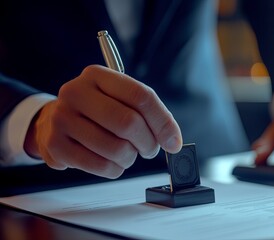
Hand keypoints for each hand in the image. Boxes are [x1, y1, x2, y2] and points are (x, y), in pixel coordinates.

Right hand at [24, 65, 182, 177]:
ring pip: (116, 148)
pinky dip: (115, 169)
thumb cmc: (97, 111)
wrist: (54, 120)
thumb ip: (148, 113)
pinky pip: (100, 166)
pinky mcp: (55, 145)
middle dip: (148, 143)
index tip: (173, 141)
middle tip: (149, 149)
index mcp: (97, 75)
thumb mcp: (119, 99)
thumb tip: (173, 141)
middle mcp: (76, 92)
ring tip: (127, 154)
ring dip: (130, 158)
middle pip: (128, 123)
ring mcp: (62, 118)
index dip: (163, 121)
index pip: (140, 96)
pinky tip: (112, 162)